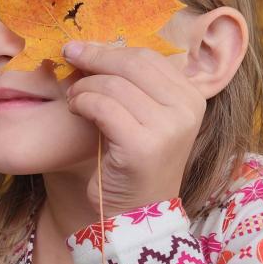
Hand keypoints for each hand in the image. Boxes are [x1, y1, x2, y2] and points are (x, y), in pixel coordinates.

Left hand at [62, 40, 206, 219]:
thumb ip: (133, 86)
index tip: (83, 50)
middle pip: (133, 64)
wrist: (138, 217)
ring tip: (74, 98)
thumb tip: (95, 46)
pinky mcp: (143, 146)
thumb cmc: (133, 165)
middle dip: (95, 58)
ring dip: (84, 86)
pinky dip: (82, 103)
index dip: (111, 49)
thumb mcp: (143, 118)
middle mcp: (187, 111)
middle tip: (70, 58)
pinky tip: (75, 110)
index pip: (149, 57)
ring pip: (114, 85)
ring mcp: (168, 129)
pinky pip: (103, 107)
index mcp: (192, 98)